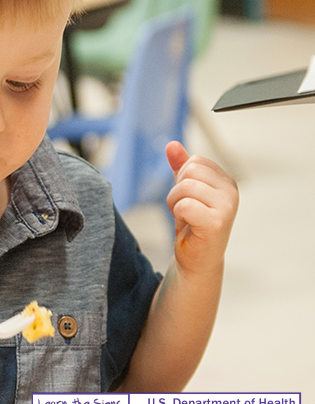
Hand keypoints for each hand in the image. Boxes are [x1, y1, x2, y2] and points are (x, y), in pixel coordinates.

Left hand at [165, 141, 238, 277]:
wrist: (197, 259)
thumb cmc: (192, 224)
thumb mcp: (184, 191)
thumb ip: (180, 167)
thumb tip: (171, 144)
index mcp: (226, 181)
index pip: (194, 161)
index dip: (182, 178)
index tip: (188, 198)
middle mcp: (231, 191)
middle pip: (190, 171)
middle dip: (177, 190)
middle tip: (185, 210)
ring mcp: (227, 207)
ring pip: (185, 187)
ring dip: (175, 203)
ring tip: (186, 218)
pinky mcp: (217, 222)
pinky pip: (185, 205)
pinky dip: (179, 214)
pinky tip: (188, 226)